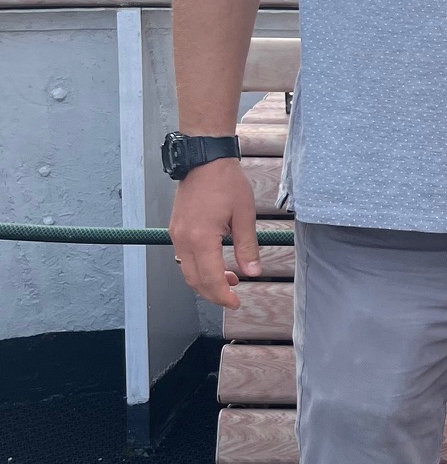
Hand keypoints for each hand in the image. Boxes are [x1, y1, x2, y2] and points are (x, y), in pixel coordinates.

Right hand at [169, 158, 260, 309]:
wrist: (204, 159)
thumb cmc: (225, 182)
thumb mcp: (244, 215)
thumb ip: (247, 247)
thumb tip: (253, 272)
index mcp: (201, 238)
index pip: (210, 279)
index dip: (223, 296)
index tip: (235, 303)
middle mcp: (184, 239)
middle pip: (194, 281)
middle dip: (213, 294)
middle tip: (232, 297)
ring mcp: (177, 234)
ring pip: (187, 271)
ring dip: (205, 281)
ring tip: (229, 279)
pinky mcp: (176, 229)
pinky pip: (184, 258)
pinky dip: (198, 268)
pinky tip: (215, 263)